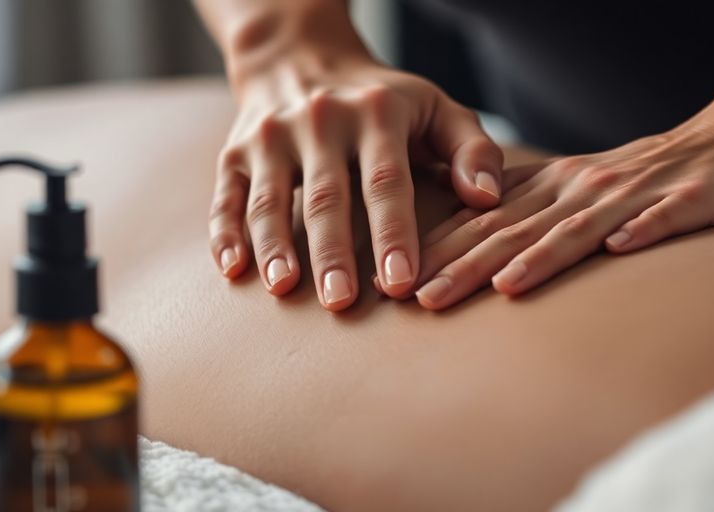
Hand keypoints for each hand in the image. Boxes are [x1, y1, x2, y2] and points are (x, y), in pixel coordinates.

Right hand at [208, 54, 502, 310]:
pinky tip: (233, 269)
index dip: (393, 233)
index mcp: (376, 115)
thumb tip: (488, 199)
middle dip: (333, 252)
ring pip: (271, 198)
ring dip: (275, 246)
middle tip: (341, 302)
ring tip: (284, 289)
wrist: (300, 57)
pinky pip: (227, 195)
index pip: (386, 181)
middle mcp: (321, 122)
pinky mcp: (235, 152)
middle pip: (327, 197)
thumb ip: (472, 150)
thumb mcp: (436, 108)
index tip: (400, 282)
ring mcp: (271, 137)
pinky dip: (225, 232)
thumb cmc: (383, 100)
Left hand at [412, 119, 713, 309]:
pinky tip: (619, 248)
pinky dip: (641, 230)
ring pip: (578, 227)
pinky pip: (663, 217)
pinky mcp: (691, 199)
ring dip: (538, 256)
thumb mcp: (582, 190)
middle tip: (420, 298)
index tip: (396, 282)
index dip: (441, 250)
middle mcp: (585, 187)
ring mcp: (637, 194)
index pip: (486, 221)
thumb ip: (533, 213)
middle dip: (466, 264)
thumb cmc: (654, 176)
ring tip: (500, 286)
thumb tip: (474, 248)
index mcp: (557, 186)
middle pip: (516, 229)